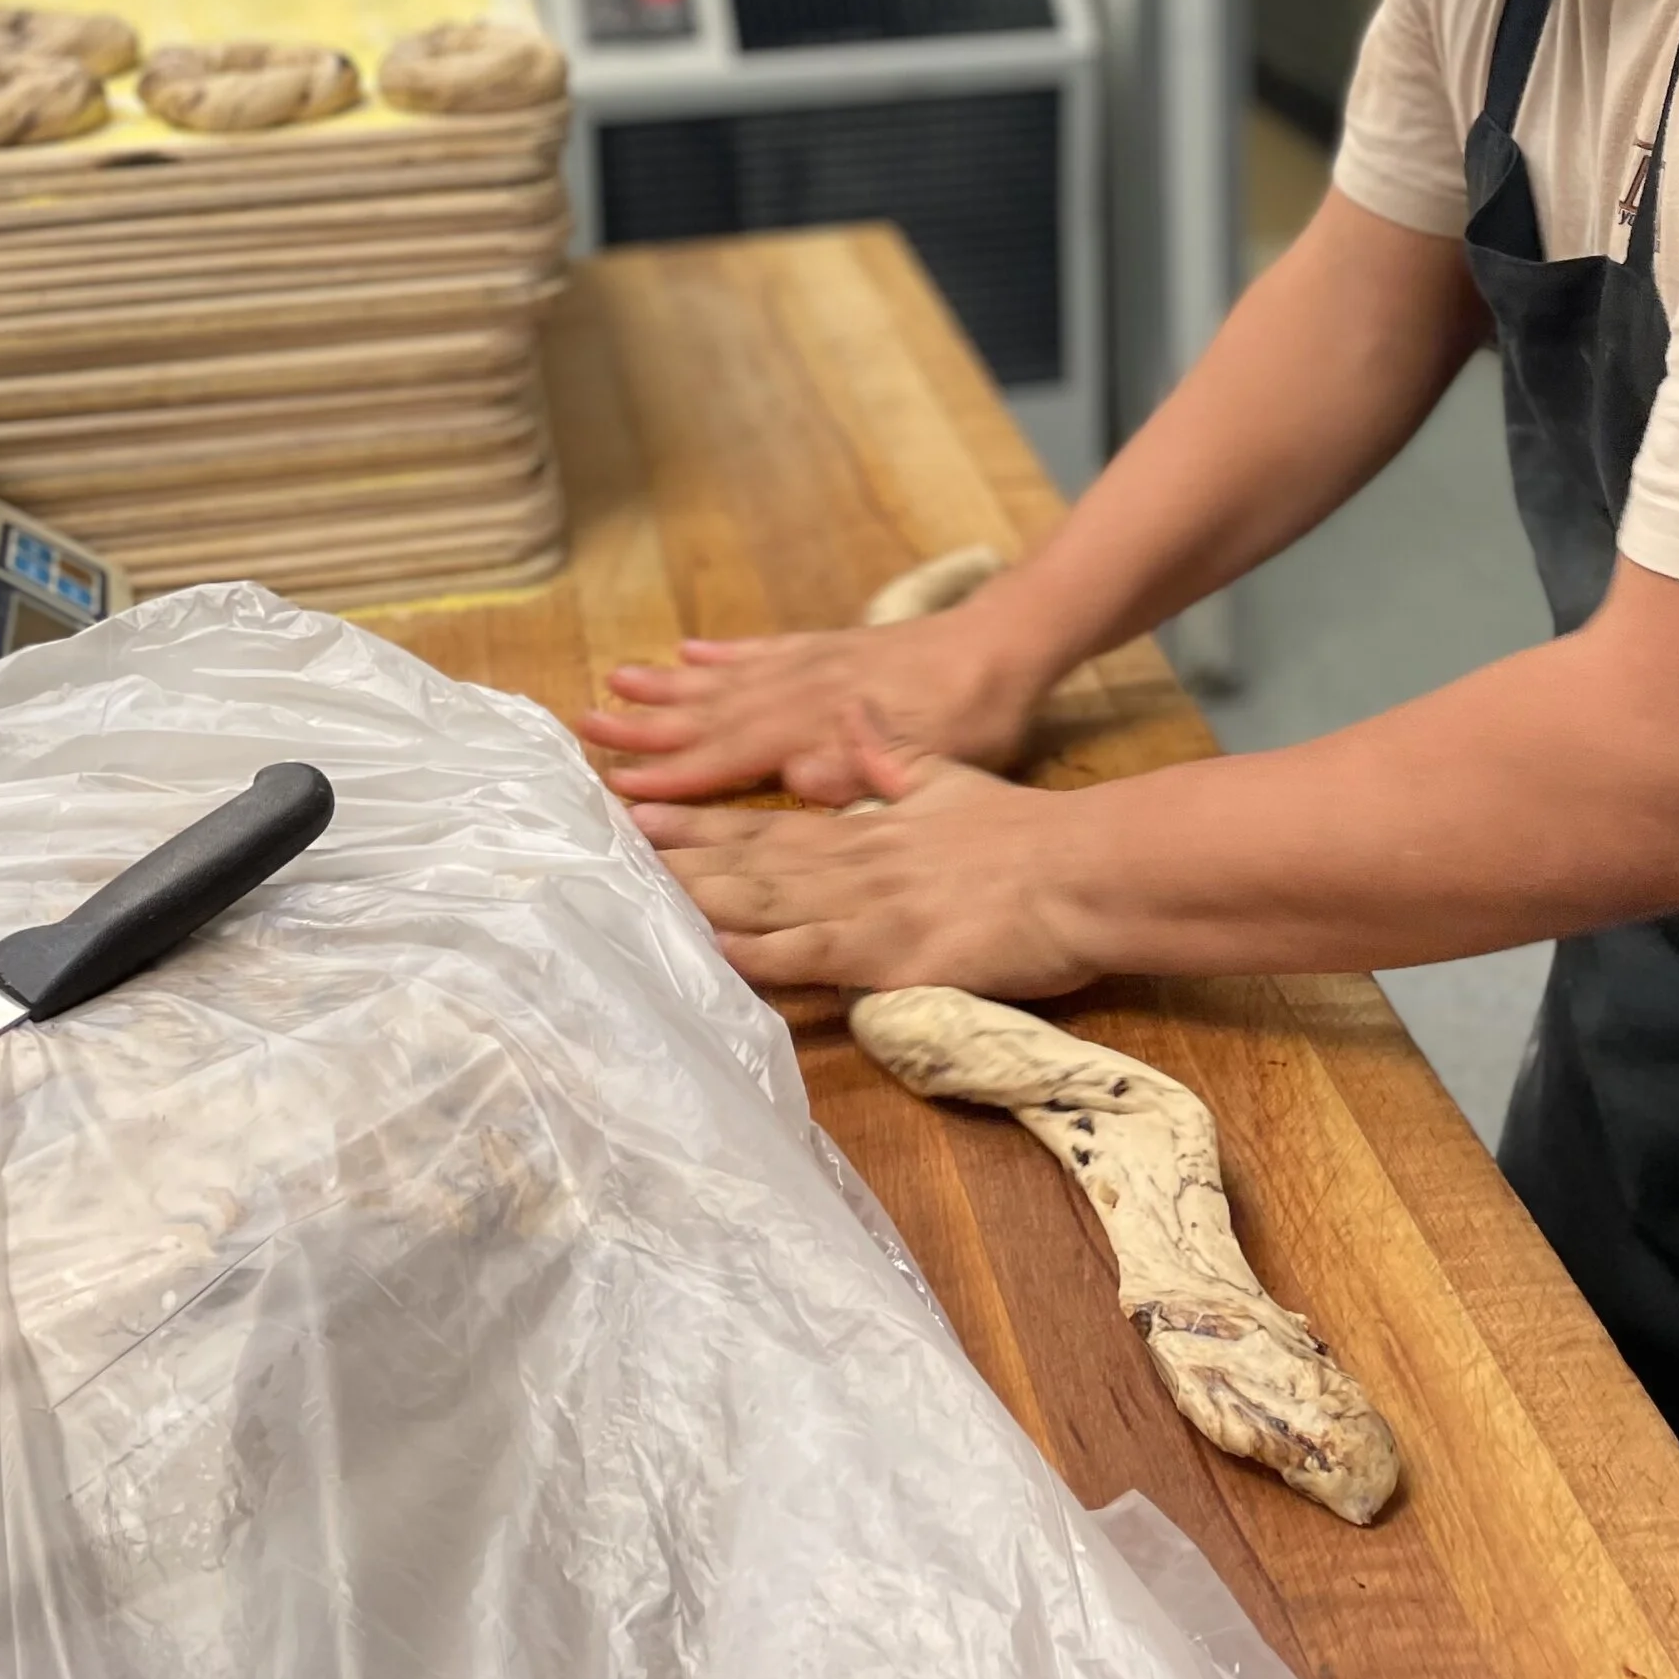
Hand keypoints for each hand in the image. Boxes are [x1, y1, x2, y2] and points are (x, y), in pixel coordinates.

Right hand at [582, 604, 1044, 805]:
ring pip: (723, 679)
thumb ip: (862, 771)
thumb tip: (796, 780)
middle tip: (583, 729)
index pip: (730, 758)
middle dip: (646, 727)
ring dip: (667, 687)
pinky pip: (761, 651)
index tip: (619, 789)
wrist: (1004, 645)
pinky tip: (687, 653)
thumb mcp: (932, 759)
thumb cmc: (972, 715)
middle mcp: (801, 692)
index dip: (674, 778)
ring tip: (612, 684)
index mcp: (818, 728)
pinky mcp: (827, 647)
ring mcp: (810, 665)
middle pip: (709, 715)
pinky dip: (721, 654)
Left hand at [631, 709, 1100, 994]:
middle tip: (601, 854)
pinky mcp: (890, 950)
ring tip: (635, 897)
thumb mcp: (946, 779)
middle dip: (673, 859)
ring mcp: (865, 905)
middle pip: (744, 860)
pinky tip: (715, 952)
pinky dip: (762, 953)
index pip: (759, 822)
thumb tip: (850, 724)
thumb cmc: (1019, 831)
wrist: (1078, 868)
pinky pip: (813, 954)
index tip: (634, 811)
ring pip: (764, 902)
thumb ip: (889, 759)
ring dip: (699, 900)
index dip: (694, 818)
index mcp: (858, 824)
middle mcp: (848, 859)